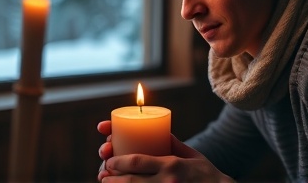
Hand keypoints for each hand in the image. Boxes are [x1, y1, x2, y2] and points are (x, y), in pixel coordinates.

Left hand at [97, 120, 233, 182]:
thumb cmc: (205, 172)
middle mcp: (167, 181)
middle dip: (112, 177)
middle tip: (103, 173)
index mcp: (171, 164)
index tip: (109, 160)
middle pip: (132, 181)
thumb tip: (157, 130)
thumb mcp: (189, 154)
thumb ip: (172, 143)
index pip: (138, 161)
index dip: (118, 162)